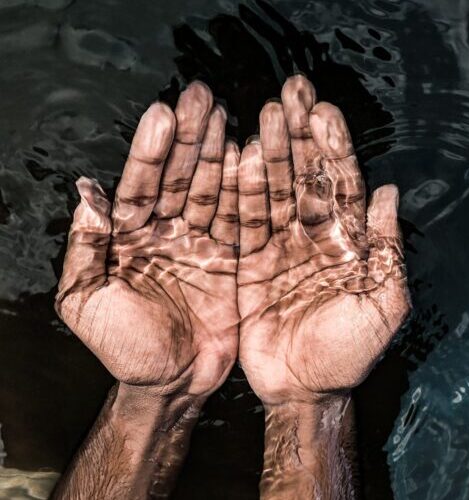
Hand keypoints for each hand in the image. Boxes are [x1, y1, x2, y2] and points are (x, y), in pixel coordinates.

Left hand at [56, 82, 238, 397]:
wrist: (172, 382)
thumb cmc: (124, 349)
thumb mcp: (86, 301)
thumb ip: (85, 247)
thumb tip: (86, 193)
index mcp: (130, 239)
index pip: (139, 186)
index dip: (151, 151)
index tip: (163, 114)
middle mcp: (168, 233)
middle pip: (180, 178)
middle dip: (190, 138)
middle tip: (201, 96)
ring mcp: (202, 245)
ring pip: (213, 192)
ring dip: (220, 154)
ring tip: (227, 115)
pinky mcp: (233, 261)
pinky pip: (242, 222)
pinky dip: (248, 193)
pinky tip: (251, 158)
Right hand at [238, 75, 410, 404]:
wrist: (301, 386)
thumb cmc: (346, 353)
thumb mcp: (382, 306)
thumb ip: (387, 250)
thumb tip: (391, 194)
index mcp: (348, 244)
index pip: (343, 185)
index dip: (334, 148)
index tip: (322, 112)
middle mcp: (313, 237)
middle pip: (305, 177)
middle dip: (299, 136)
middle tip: (290, 93)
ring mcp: (279, 247)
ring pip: (273, 191)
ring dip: (269, 154)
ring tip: (264, 116)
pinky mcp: (249, 262)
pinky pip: (244, 221)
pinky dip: (241, 191)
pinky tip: (238, 159)